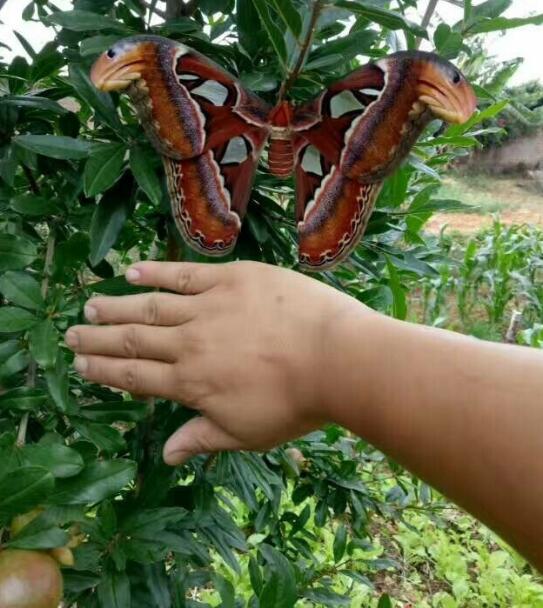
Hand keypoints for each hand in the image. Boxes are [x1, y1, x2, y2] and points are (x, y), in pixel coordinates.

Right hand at [65, 261, 367, 463]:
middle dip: (99, 340)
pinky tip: (133, 270)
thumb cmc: (297, 403)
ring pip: (151, 307)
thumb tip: (166, 455)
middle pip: (133, 341)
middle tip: (72, 335)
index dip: (105, 372)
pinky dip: (157, 272)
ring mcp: (209, 307)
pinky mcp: (232, 279)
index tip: (81, 366)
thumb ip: (202, 438)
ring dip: (117, 306)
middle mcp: (190, 344)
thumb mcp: (247, 432)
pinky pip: (185, 274)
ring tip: (91, 305)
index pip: (135, 377)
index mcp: (192, 383)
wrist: (337, 359)